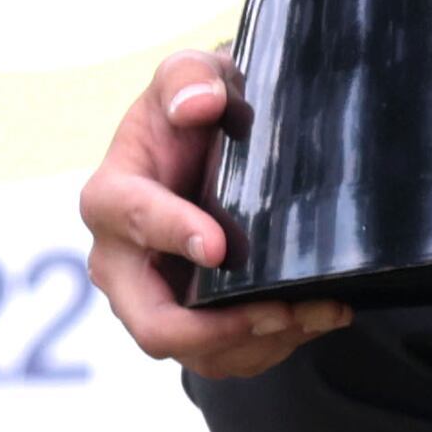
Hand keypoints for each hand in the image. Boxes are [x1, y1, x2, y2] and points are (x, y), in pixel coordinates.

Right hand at [77, 50, 351, 378]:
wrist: (206, 145)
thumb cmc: (193, 109)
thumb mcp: (188, 74)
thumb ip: (188, 77)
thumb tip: (198, 103)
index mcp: (111, 197)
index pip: (133, 221)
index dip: (174, 236)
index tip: (220, 246)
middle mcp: (120, 262)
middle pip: (152, 323)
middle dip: (217, 329)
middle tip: (279, 310)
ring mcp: (152, 299)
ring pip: (196, 353)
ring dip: (260, 342)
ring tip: (319, 312)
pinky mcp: (188, 321)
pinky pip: (223, 357)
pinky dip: (273, 346)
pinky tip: (319, 317)